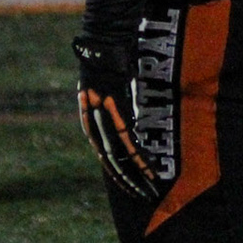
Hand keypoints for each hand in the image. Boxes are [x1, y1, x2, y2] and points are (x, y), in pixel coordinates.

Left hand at [74, 38, 159, 201]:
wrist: (103, 45)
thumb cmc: (105, 61)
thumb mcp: (101, 87)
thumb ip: (108, 103)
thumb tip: (120, 112)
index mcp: (90, 119)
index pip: (103, 154)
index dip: (117, 172)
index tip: (130, 186)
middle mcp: (95, 123)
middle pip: (112, 161)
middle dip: (128, 181)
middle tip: (143, 197)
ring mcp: (106, 119)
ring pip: (121, 157)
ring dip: (137, 176)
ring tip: (150, 191)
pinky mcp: (119, 114)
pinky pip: (131, 143)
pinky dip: (142, 160)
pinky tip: (152, 173)